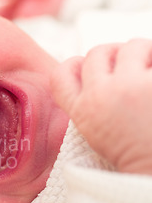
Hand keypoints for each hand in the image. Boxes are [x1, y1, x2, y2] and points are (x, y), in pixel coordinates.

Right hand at [51, 39, 151, 174]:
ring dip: (143, 52)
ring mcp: (132, 86)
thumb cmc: (135, 157)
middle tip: (131, 67)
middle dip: (115, 55)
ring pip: (131, 45)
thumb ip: (91, 106)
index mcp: (82, 112)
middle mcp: (101, 95)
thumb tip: (99, 74)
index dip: (73, 64)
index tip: (87, 66)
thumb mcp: (97, 135)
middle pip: (97, 53)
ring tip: (151, 68)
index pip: (61, 75)